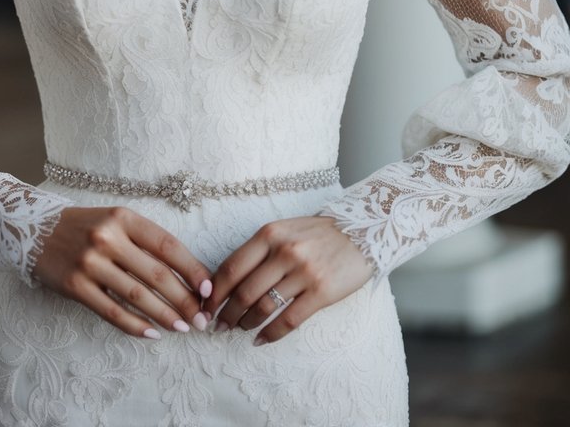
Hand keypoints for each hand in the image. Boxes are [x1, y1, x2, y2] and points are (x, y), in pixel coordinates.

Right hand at [32, 206, 214, 338]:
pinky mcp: (75, 286)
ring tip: (183, 328)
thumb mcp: (116, 222)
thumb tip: (185, 275)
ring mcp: (90, 263)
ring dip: (165, 316)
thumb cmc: (86, 227)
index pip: (167, 246)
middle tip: (201, 319)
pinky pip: (112, 312)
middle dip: (184, 300)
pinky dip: (135, 326)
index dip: (192, 270)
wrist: (33, 229)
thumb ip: (145, 242)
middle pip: (156, 274)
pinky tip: (152, 334)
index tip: (208, 289)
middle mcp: (108, 237)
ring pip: (137, 295)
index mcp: (123, 217)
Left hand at [202, 215, 374, 346]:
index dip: (215, 291)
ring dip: (246, 323)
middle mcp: (284, 251)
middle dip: (226, 312)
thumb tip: (230, 279)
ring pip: (264, 306)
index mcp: (270, 233)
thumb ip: (260, 249)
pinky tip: (260, 340)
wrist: (364, 230)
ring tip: (239, 330)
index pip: (232, 267)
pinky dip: (270, 333)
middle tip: (218, 325)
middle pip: (244, 290)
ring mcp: (304, 272)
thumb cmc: (318, 233)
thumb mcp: (285, 229)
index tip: (205, 305)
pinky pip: (289, 320)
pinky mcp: (321, 292)